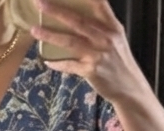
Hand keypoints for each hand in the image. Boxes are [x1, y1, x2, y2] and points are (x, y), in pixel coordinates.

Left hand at [30, 0, 145, 102]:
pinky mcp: (91, 71)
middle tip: (39, 3)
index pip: (99, 3)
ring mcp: (98, 54)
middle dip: (57, 11)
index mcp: (112, 26)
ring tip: (34, 30)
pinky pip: (70, 65)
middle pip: (77, 21)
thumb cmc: (120, 62)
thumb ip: (102, 26)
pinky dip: (58, 63)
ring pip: (70, 41)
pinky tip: (47, 61)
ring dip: (50, 35)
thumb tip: (79, 17)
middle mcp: (105, 37)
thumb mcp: (117, 39)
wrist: (129, 88)